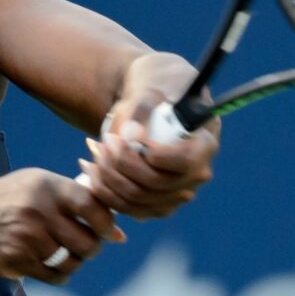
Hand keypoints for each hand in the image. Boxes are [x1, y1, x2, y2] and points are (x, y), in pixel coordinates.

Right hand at [0, 169, 124, 284]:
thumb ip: (78, 200)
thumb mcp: (39, 184)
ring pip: (72, 261)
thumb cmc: (13, 198)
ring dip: (74, 261)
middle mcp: (38, 210)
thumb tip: (120, 233)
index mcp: (47, 186)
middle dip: (92, 247)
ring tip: (66, 253)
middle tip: (85, 244)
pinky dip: (60, 273)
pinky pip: (55, 275)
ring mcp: (27, 236)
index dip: (107, 222)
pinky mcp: (18, 259)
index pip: (91, 205)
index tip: (109, 231)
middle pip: (86, 241)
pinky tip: (52, 264)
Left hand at [78, 53, 220, 219]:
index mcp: (205, 144)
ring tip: (93, 152)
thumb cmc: (156, 87)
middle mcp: (196, 175)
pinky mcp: (155, 204)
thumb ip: (142, 108)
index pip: (186, 161)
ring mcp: (176, 193)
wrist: (152, 101)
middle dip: (122, 164)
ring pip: (138, 200)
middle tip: (102, 142)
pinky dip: (104, 191)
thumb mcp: (151, 88)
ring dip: (108, 178)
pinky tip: (89, 167)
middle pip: (156, 184)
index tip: (129, 137)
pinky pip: (128, 208)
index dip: (156, 155)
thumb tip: (131, 135)